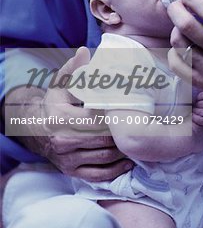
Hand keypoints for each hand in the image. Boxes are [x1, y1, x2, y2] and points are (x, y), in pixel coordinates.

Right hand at [5, 47, 133, 180]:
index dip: (115, 113)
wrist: (37, 128)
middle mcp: (61, 141)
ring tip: (137, 140)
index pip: (97, 117)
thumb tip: (84, 52)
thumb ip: (74, 69)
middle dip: (123, 133)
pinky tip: (127, 161)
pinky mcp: (71, 172)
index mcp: (60, 118)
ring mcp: (66, 160)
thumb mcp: (61, 83)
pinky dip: (116, 170)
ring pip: (104, 157)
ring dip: (124, 151)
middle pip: (104, 139)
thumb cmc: (55, 102)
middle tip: (140, 125)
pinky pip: (98, 175)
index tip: (129, 108)